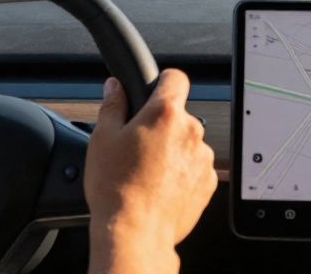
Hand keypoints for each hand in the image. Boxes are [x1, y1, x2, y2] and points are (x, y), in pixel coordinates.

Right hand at [85, 69, 216, 273]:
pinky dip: (181, 173)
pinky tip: (159, 186)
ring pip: (188, 143)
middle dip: (161, 124)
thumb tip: (115, 87)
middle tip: (137, 144)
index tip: (153, 92)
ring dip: (173, 150)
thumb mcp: (102, 138)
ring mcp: (202, 158)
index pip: (176, 78)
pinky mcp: (208, 182)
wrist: (135, 232)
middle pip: (179, 115)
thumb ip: (112, 105)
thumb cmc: (117, 187)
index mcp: (165, 113)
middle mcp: (191, 131)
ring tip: (147, 171)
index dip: (162, 82)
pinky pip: (195, 167)